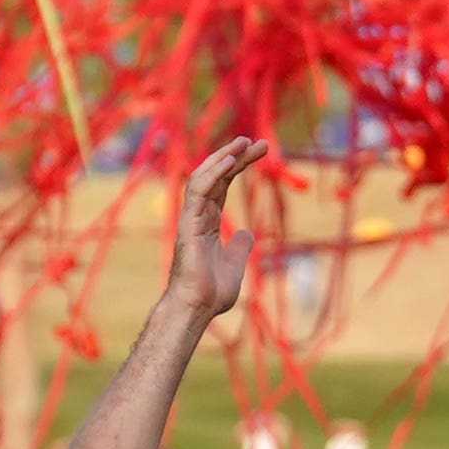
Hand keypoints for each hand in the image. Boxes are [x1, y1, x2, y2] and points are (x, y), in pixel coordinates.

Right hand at [162, 137, 271, 330]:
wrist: (197, 307)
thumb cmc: (211, 291)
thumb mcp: (234, 264)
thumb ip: (239, 246)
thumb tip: (247, 233)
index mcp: (207, 222)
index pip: (223, 185)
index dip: (239, 165)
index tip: (260, 150)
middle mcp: (197, 215)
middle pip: (216, 176)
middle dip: (236, 156)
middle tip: (259, 141)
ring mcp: (191, 218)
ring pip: (204, 177)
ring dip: (224, 157)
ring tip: (244, 143)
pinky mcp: (188, 223)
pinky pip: (197, 191)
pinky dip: (213, 173)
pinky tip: (230, 161)